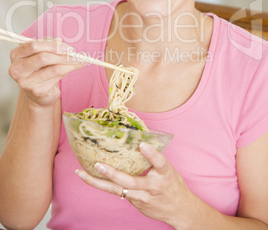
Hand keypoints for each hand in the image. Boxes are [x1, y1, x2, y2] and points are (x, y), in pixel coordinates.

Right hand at [9, 38, 82, 107]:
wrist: (39, 95)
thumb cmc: (40, 70)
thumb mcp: (41, 55)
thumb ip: (50, 48)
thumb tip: (66, 46)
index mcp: (16, 55)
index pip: (33, 46)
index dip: (52, 45)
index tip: (66, 46)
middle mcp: (17, 69)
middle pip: (42, 57)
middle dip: (61, 54)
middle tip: (74, 53)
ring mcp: (26, 82)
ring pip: (53, 68)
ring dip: (69, 62)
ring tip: (78, 60)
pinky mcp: (37, 91)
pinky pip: (57, 77)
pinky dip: (69, 69)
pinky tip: (75, 66)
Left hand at [75, 142, 192, 227]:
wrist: (180, 210)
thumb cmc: (173, 184)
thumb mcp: (169, 169)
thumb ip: (154, 158)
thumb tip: (138, 139)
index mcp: (165, 175)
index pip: (159, 163)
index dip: (151, 154)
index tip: (143, 144)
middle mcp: (153, 187)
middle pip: (131, 182)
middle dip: (113, 174)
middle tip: (98, 165)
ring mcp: (142, 198)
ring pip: (117, 190)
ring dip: (97, 182)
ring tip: (81, 173)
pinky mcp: (136, 204)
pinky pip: (118, 192)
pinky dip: (104, 184)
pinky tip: (90, 177)